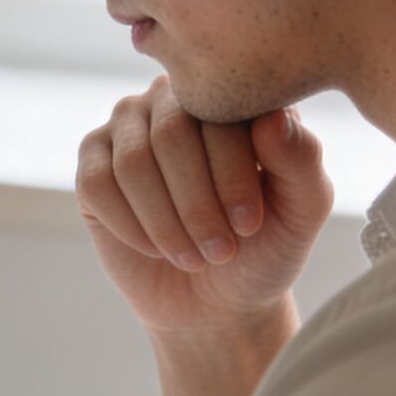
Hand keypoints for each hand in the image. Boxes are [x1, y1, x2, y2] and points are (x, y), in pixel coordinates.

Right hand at [75, 75, 334, 337]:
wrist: (218, 300)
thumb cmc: (266, 246)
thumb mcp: (301, 210)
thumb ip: (302, 160)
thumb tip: (271, 118)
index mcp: (230, 95)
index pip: (221, 112)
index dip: (233, 173)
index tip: (250, 226)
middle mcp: (176, 98)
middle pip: (171, 135)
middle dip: (197, 204)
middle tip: (220, 250)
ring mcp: (129, 125)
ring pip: (132, 162)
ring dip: (165, 222)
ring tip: (194, 256)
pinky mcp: (93, 162)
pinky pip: (97, 184)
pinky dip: (130, 227)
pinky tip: (155, 249)